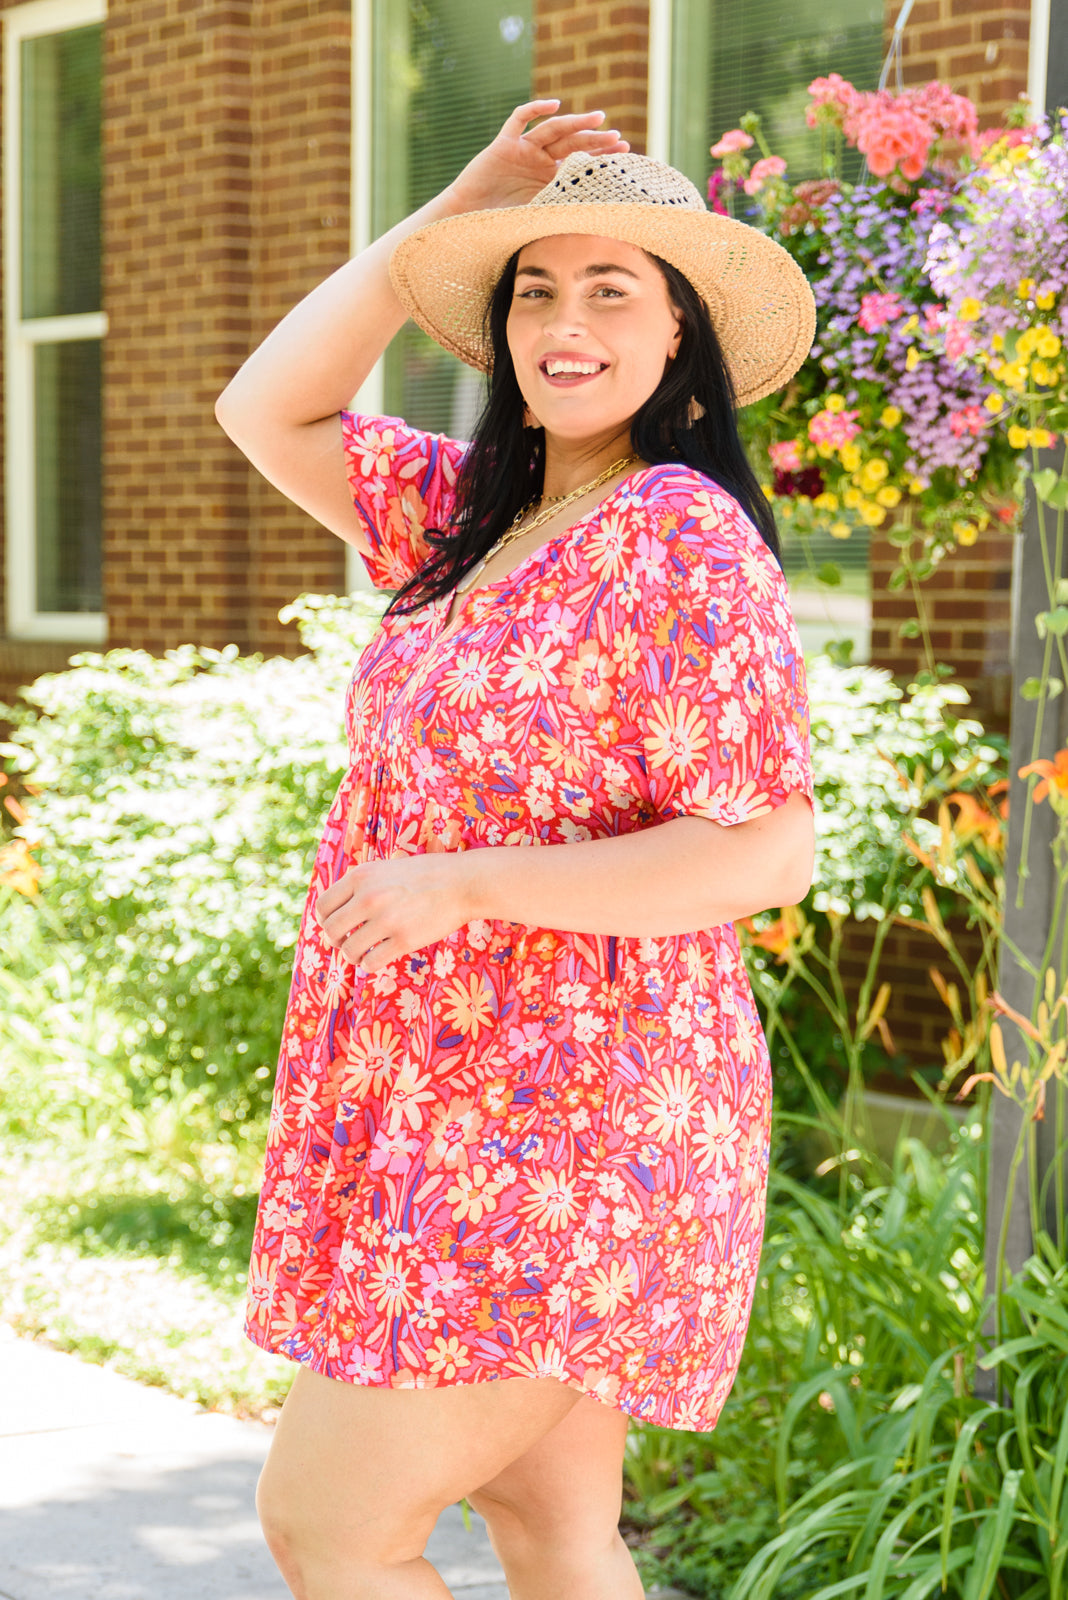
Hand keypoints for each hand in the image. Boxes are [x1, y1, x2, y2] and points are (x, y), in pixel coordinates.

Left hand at [314, 852, 477, 972]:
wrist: (462, 883)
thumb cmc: (426, 875)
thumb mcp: (387, 868)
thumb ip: (362, 884)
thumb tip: (336, 908)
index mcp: (361, 876)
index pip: (323, 906)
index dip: (324, 920)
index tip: (335, 926)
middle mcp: (369, 897)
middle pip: (331, 930)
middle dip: (335, 940)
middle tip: (347, 942)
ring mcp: (387, 919)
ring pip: (349, 949)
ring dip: (352, 955)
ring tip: (363, 953)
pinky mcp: (404, 940)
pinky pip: (371, 962)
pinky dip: (369, 965)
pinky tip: (377, 959)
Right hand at [449, 100, 629, 213]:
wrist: (468, 221)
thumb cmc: (501, 226)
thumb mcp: (538, 220)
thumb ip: (562, 213)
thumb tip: (599, 222)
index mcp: (549, 179)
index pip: (580, 163)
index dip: (602, 157)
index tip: (625, 154)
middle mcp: (538, 161)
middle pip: (572, 144)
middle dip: (595, 139)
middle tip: (618, 137)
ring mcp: (522, 150)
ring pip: (553, 130)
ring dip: (575, 122)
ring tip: (598, 119)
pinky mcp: (503, 144)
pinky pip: (519, 120)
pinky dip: (535, 110)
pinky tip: (555, 105)